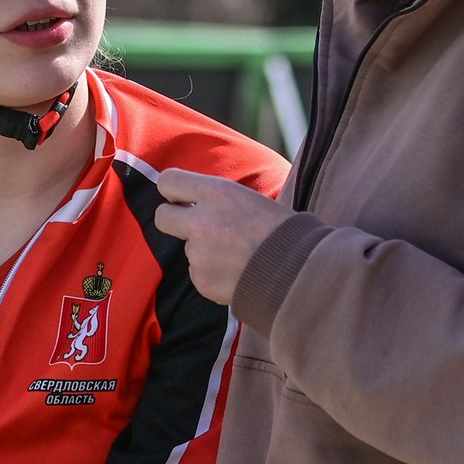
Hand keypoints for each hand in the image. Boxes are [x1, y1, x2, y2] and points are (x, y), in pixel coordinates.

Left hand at [152, 168, 293, 305]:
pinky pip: (199, 275)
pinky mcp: (203, 282)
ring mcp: (199, 255)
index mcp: (216, 193)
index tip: (181, 197)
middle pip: (162, 217)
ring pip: (189, 250)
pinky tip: (239, 273)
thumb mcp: (250, 198)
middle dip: (173, 219)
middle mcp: (201, 222)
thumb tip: (194, 202)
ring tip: (238, 255)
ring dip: (205, 252)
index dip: (173, 190)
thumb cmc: (283, 231)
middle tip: (194, 225)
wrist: (301, 272)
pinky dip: (214, 276)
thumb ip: (218, 199)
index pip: (168, 181)